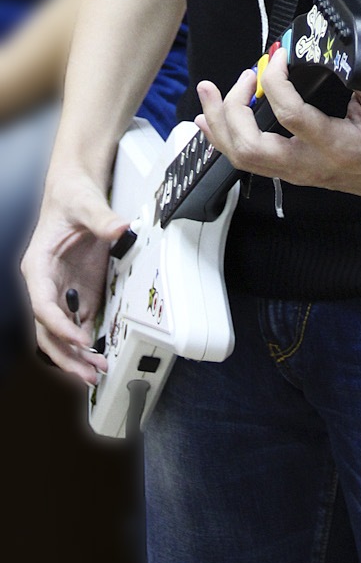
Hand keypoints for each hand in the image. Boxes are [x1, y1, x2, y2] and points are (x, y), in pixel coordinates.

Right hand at [21, 169, 128, 385]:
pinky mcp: (79, 292)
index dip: (58, 325)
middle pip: (48, 330)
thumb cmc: (70, 195)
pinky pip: (79, 324)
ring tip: (96, 371)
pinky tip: (101, 354)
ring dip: (76, 355)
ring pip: (62, 334)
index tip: (79, 338)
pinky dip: (88, 342)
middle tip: (88, 372)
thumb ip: (102, 218)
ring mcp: (63, 291)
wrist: (76, 190)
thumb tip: (121, 229)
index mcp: (38, 266)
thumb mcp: (85, 202)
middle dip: (66, 354)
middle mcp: (47, 284)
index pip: (42, 305)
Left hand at [195, 49, 360, 200]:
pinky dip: (227, 140)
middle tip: (243, 75)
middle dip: (232, 109)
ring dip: (220, 124)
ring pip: (244, 159)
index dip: (275, 81)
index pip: (291, 117)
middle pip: (251, 148)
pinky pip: (252, 162)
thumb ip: (354, 71)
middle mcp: (315, 167)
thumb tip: (317, 46)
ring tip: (210, 92)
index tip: (278, 54)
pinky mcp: (298, 173)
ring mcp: (303, 174)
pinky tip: (212, 122)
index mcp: (342, 146)